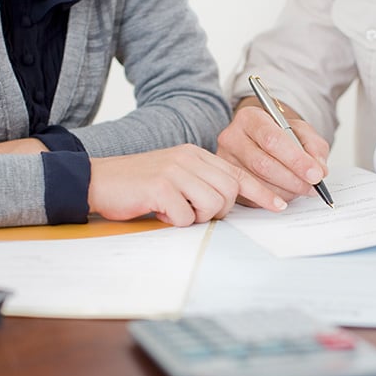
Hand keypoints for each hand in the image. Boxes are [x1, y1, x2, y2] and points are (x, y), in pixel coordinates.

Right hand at [87, 144, 286, 226]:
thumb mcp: (174, 175)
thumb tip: (229, 202)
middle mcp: (188, 158)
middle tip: (193, 212)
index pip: (237, 172)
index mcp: (194, 154)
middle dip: (220, 210)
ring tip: (173, 211)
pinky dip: (174, 221)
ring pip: (213, 205)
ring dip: (196, 217)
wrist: (95, 180)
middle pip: (229, 191)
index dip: (261, 192)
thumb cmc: (137, 185)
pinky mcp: (161, 187)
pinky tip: (158, 211)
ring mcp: (174, 170)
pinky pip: (186, 217)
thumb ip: (200, 182)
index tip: (279, 206)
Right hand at [217, 98, 329, 203]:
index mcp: (249, 118)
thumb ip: (314, 147)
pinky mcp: (228, 180)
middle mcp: (232, 138)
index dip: (296, 160)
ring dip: (286, 191)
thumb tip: (319, 170)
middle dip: (293, 179)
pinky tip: (286, 194)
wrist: (261, 141)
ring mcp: (226, 161)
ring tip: (303, 189)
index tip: (315, 174)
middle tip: (313, 186)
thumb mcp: (301, 132)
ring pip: (257, 182)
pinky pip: (251, 196)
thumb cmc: (279, 135)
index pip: (272, 139)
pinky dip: (274, 199)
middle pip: (263, 164)